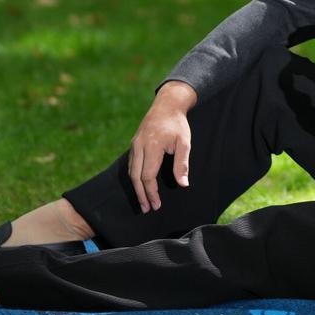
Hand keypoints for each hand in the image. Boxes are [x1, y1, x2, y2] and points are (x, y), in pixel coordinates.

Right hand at [128, 81, 196, 212]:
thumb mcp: (184, 143)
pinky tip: (140, 185)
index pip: (148, 176)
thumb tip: (183, 185)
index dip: (151, 192)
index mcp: (151, 147)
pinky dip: (134, 177)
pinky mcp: (134, 143)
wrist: (167, 104)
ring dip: (136, 187)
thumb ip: (182, 164)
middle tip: (147, 209)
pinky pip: (131, 164)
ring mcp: (134, 144)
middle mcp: (139, 146)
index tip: (156, 205)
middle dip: (141, 194)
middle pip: (135, 177)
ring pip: (131, 171)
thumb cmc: (178, 124)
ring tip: (143, 201)